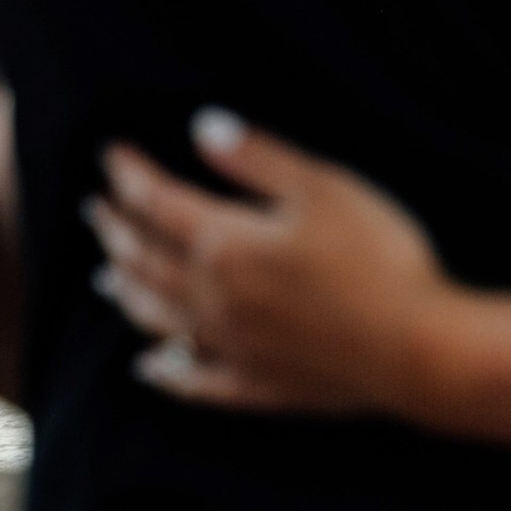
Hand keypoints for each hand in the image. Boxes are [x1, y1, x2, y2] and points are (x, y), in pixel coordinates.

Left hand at [89, 114, 448, 413]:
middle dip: (117, 231)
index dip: (131, 176)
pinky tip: (148, 368)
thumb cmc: (378, 258)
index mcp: (226, 245)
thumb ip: (257, 159)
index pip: (159, 204)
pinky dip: (164, 373)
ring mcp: (230, 348)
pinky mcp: (255, 385)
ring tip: (106, 276)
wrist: (415, 349)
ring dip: (127, 292)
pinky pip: (193, 381)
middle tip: (96, 210)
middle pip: (146, 263)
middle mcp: (213, 299)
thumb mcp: (324, 188)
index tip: (113, 154)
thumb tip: (202, 126)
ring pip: (158, 318)